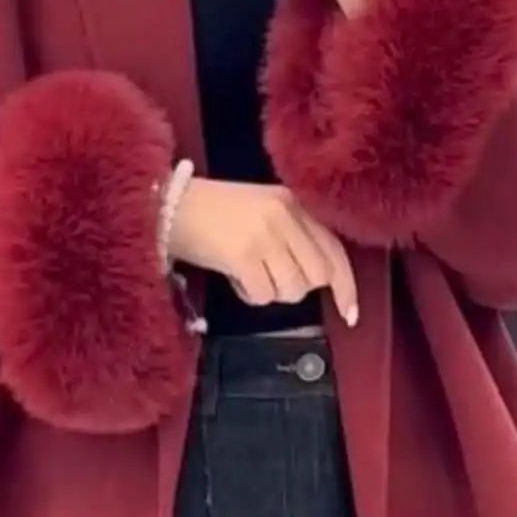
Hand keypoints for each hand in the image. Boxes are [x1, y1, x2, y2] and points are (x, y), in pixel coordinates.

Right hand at [169, 178, 358, 325]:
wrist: (167, 206)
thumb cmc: (213, 213)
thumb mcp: (262, 210)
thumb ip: (293, 236)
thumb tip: (321, 279)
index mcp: (294, 202)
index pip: (334, 250)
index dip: (346, 286)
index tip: (350, 314)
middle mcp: (285, 215)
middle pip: (316, 277)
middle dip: (294, 287)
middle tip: (267, 277)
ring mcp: (265, 235)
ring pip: (292, 290)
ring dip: (269, 292)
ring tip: (245, 271)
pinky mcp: (243, 255)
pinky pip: (263, 296)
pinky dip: (248, 295)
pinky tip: (232, 276)